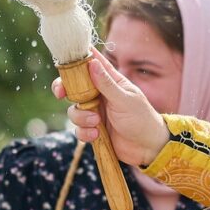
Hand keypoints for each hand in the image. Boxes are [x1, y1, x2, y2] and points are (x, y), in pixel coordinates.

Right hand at [52, 50, 169, 166]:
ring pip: (74, 110)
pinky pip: (79, 129)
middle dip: (64, 90)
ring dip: (81, 117)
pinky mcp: (93, 129)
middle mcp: (100, 95)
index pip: (91, 64)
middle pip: (74, 87)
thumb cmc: (142, 119)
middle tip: (61, 93)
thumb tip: (92, 63)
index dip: (76, 61)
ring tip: (96, 123)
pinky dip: (84, 132)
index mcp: (110, 81)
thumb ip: (107, 84)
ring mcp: (95, 112)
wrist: (148, 148)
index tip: (64, 64)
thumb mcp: (124, 100)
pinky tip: (96, 135)